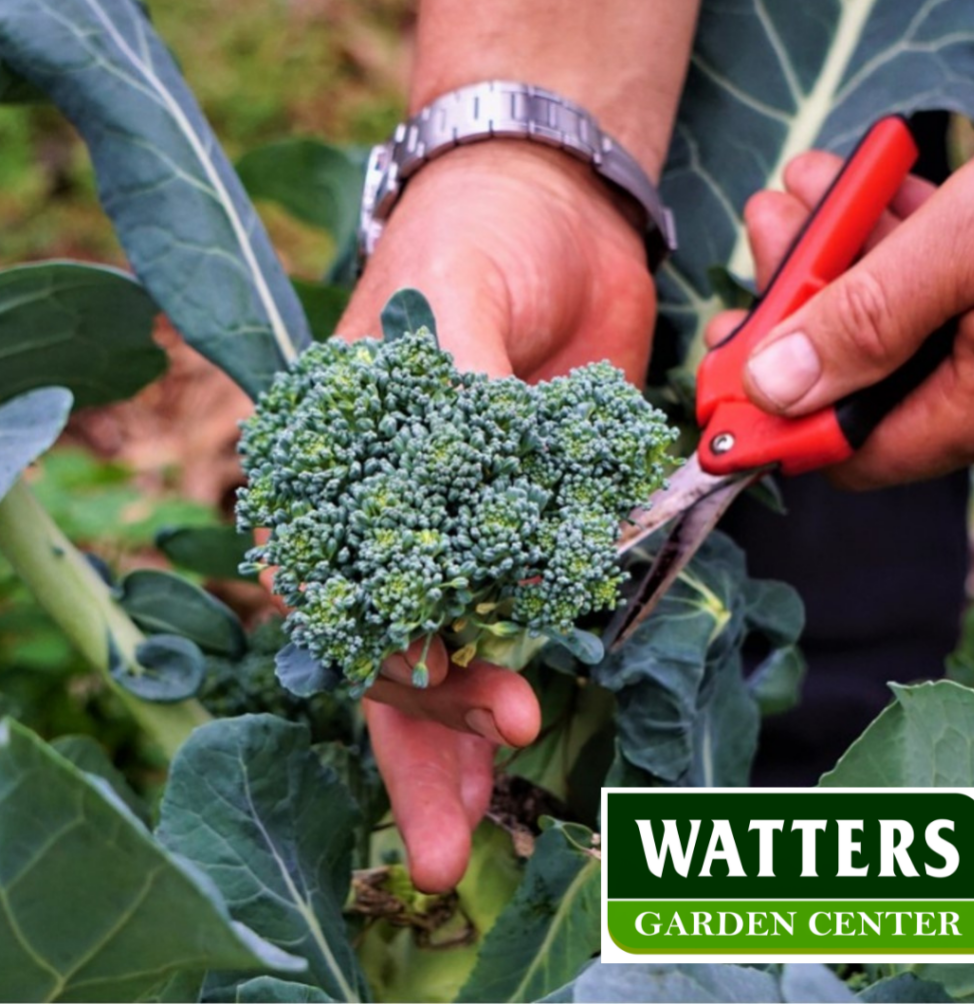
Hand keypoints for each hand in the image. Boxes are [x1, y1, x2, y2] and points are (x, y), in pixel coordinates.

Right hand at [339, 140, 655, 890]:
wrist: (559, 210)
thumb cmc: (480, 235)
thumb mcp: (453, 291)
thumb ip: (455, 395)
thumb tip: (468, 501)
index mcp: (341, 470)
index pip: (343, 593)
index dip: (390, 663)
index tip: (451, 701)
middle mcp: (393, 513)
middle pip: (390, 649)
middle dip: (423, 740)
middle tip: (454, 836)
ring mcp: (467, 525)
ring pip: (449, 652)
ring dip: (462, 737)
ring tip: (480, 822)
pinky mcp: (535, 519)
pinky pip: (529, 609)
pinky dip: (531, 667)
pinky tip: (530, 730)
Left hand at [708, 112, 973, 488]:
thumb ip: (870, 321)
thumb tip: (773, 390)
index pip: (845, 451)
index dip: (773, 419)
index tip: (720, 370)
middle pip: (854, 377)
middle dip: (795, 306)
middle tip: (762, 233)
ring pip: (890, 320)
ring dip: (835, 255)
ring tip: (798, 190)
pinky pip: (936, 284)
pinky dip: (893, 238)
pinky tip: (864, 186)